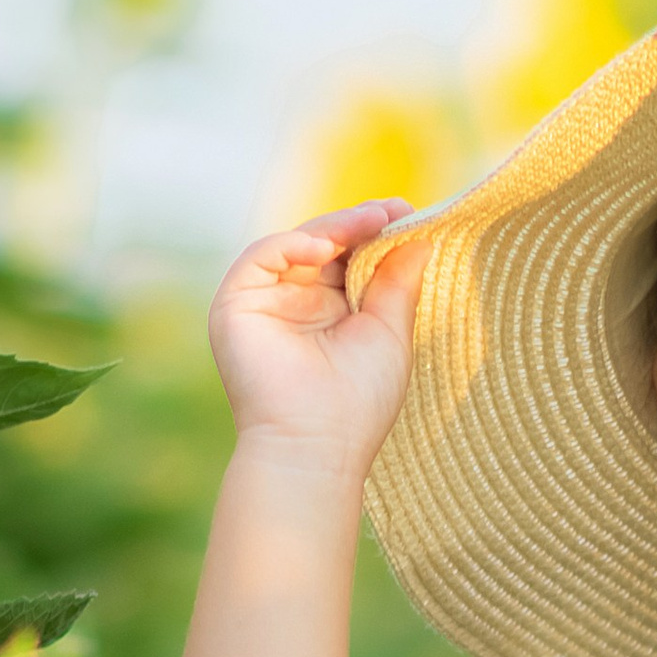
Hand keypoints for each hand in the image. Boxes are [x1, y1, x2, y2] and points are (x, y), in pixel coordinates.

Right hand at [208, 199, 428, 475]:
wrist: (314, 447)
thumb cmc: (358, 402)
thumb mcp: (389, 333)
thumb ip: (398, 283)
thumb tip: (420, 237)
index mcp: (332, 311)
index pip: (351, 257)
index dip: (376, 233)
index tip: (407, 214)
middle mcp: (296, 301)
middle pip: (324, 245)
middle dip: (358, 224)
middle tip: (392, 209)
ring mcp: (265, 300)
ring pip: (295, 244)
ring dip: (333, 229)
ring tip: (371, 221)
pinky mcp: (236, 303)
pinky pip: (261, 256)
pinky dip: (292, 245)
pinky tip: (326, 248)